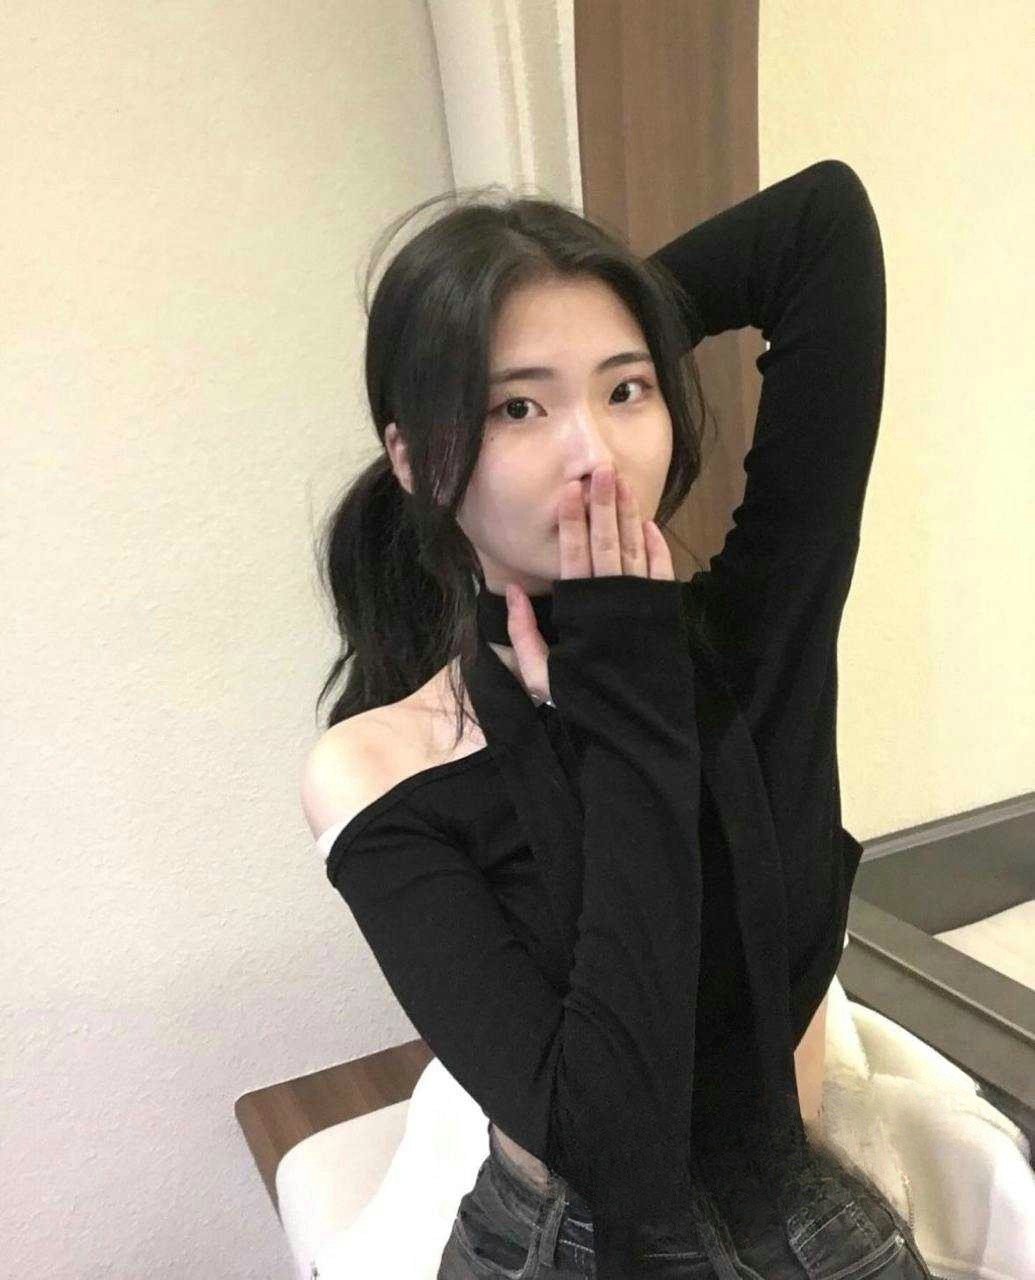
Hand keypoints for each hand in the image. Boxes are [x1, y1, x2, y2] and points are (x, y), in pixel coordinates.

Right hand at [505, 464, 674, 703]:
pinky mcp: (664, 615)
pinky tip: (649, 524)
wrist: (635, 729)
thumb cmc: (583, 703)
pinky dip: (657, 547)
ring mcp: (640, 607)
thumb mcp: (541, 676)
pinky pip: (661, 573)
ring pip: (633, 551)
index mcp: (579, 614)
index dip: (572, 523)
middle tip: (601, 470)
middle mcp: (611, 603)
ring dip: (628, 516)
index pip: (573, 557)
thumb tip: (512, 592)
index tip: (571, 491)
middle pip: (605, 544)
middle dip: (603, 505)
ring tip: (622, 483)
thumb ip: (523, 634)